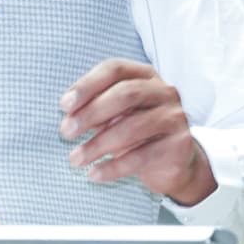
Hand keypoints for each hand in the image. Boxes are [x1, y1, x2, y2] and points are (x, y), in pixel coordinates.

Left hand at [59, 58, 215, 205]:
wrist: (173, 161)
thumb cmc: (137, 132)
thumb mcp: (115, 115)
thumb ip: (95, 109)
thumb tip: (68, 118)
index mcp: (144, 75)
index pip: (114, 69)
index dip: (87, 85)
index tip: (63, 105)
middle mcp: (164, 91)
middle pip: (125, 94)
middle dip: (90, 113)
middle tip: (66, 132)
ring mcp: (174, 117)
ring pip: (132, 127)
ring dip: (97, 145)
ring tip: (75, 159)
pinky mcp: (179, 144)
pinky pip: (141, 156)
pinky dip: (113, 167)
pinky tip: (94, 174)